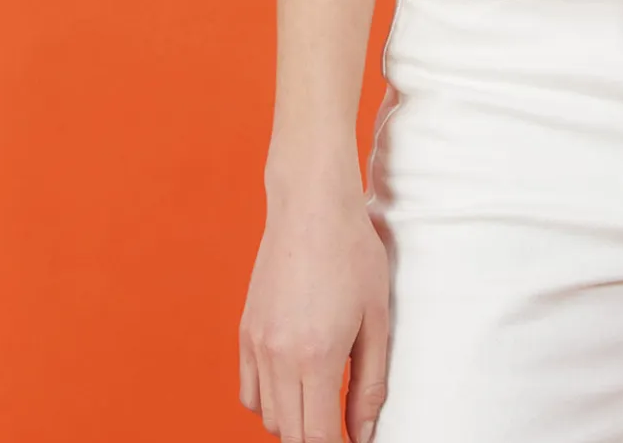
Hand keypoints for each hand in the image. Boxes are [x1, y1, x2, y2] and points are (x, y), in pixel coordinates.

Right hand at [239, 187, 390, 441]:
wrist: (311, 204)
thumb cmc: (352, 252)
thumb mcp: (377, 318)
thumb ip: (370, 383)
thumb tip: (363, 433)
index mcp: (316, 357)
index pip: (315, 438)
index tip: (350, 440)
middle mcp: (279, 356)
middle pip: (289, 433)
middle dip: (315, 437)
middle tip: (340, 423)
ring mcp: (257, 343)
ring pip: (267, 416)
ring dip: (293, 420)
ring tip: (321, 400)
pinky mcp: (246, 330)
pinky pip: (249, 390)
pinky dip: (268, 400)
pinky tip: (294, 382)